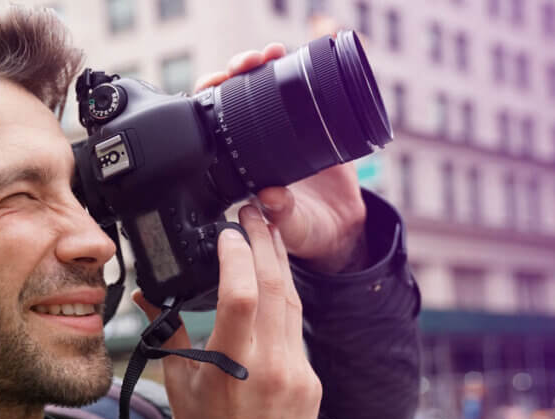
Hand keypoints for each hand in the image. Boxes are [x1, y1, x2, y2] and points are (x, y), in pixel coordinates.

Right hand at [133, 202, 321, 418]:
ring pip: (293, 305)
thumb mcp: (180, 387)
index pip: (241, 295)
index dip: (237, 256)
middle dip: (265, 243)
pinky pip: (298, 332)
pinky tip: (277, 284)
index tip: (228, 233)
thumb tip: (146, 297)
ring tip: (269, 234)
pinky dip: (285, 302)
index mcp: (231, 367)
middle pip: (275, 288)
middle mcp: (271, 367)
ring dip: (281, 265)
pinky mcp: (311, 382)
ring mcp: (297, 374)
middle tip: (254, 213)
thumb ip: (169, 335)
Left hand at [194, 45, 367, 272]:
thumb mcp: (293, 228)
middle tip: (246, 64)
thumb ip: (282, 215)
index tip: (217, 85)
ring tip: (272, 53)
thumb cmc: (307, 231)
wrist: (342, 228)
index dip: (211, 101)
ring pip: (268, 85)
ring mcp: (287, 128)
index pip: (216, 125)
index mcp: (242, 163)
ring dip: (266, 63)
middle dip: (236, 73)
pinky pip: (306, 89)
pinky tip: (301, 52)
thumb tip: (270, 196)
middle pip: (237, 96)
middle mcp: (259, 141)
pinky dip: (302, 68)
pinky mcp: (316, 122)